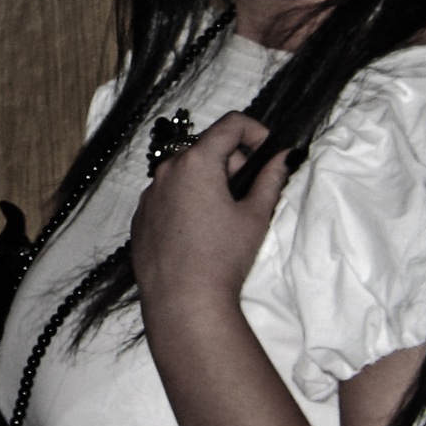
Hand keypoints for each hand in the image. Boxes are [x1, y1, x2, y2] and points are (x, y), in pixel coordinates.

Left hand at [130, 112, 289, 316]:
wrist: (182, 301)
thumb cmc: (223, 257)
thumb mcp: (255, 215)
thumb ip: (271, 178)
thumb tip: (284, 156)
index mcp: (196, 162)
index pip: (230, 123)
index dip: (255, 131)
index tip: (266, 151)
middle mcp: (166, 171)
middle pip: (207, 148)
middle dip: (232, 162)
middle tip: (248, 195)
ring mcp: (149, 195)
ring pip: (185, 173)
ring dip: (207, 182)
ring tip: (223, 219)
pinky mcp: (140, 218)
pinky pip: (167, 196)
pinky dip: (186, 202)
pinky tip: (198, 233)